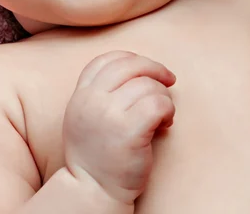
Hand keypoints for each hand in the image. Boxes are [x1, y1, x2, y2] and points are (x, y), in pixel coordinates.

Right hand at [63, 51, 175, 205]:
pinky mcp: (129, 131)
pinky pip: (158, 104)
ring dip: (163, 95)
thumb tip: (136, 66)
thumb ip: (99, 92)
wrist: (93, 191)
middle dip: (154, 68)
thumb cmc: (97, 154)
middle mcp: (91, 101)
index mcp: (80, 95)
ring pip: (148, 85)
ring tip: (163, 114)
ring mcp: (109, 115)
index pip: (106, 60)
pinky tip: (166, 123)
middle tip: (168, 79)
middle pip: (129, 65)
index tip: (145, 69)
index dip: (130, 58)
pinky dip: (168, 109)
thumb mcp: (85, 116)